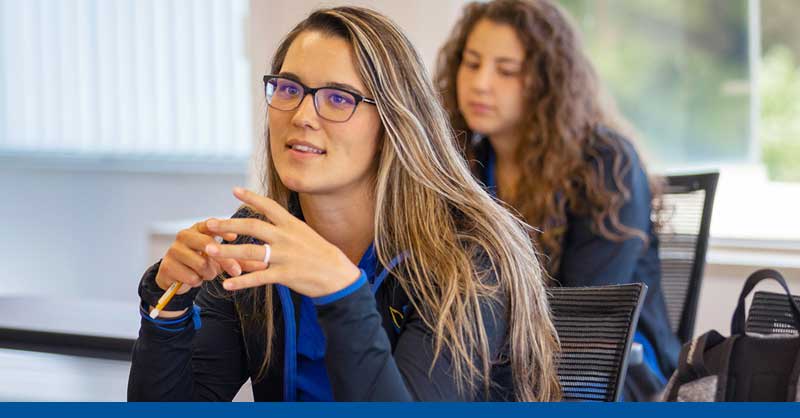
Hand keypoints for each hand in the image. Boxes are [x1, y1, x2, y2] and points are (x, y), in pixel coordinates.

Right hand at [154, 220, 253, 293]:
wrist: (177, 277)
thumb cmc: (203, 262)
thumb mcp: (222, 260)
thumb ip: (242, 260)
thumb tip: (266, 263)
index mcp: (198, 229)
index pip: (211, 224)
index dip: (222, 229)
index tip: (234, 238)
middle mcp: (185, 235)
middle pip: (207, 244)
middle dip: (224, 260)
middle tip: (235, 271)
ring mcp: (174, 249)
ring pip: (201, 263)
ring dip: (210, 273)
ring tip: (209, 273)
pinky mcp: (167, 265)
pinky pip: (191, 276)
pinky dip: (198, 281)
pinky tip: (196, 279)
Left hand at [203, 187, 361, 297]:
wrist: (338, 275)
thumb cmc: (321, 254)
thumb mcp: (305, 233)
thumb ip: (286, 228)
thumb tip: (271, 219)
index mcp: (291, 225)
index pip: (268, 206)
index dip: (251, 197)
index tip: (234, 190)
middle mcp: (286, 237)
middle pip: (252, 227)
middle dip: (229, 225)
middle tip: (209, 224)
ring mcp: (285, 256)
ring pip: (251, 252)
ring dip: (228, 252)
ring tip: (210, 251)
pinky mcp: (285, 275)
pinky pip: (258, 277)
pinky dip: (241, 281)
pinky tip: (226, 284)